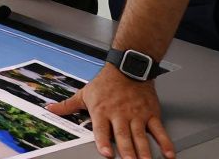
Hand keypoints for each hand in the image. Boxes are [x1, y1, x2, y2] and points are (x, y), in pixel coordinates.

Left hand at [49, 65, 174, 158]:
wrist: (128, 68)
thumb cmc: (105, 83)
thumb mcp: (84, 93)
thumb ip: (67, 105)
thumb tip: (50, 109)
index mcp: (102, 111)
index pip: (102, 129)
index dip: (103, 142)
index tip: (106, 153)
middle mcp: (120, 114)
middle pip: (123, 135)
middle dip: (127, 151)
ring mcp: (137, 115)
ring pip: (141, 136)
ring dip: (144, 151)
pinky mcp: (150, 114)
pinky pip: (159, 130)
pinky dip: (165, 142)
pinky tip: (168, 154)